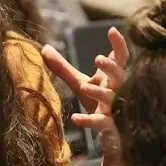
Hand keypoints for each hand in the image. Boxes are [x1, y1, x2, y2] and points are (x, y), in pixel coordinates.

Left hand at [43, 27, 128, 160]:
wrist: (109, 134)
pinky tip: (75, 118)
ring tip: (85, 86)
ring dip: (98, 92)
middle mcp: (117, 90)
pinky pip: (100, 122)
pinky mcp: (108, 126)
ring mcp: (114, 108)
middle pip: (120, 75)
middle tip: (99, 59)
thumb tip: (44, 47)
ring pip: (110, 98)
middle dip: (111, 67)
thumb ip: (63, 68)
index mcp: (112, 77)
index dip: (118, 44)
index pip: (120, 58)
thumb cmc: (96, 103)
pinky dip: (88, 120)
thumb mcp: (79, 83)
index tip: (112, 30)